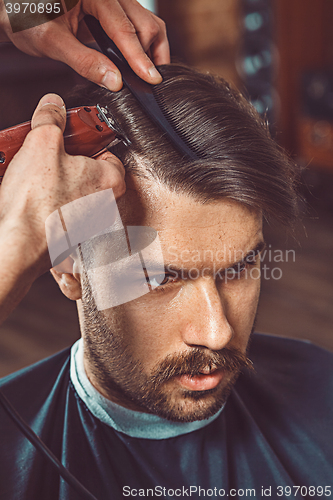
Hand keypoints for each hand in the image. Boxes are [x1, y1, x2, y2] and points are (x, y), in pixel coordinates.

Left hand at [0, 0, 169, 89]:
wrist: (17, 10)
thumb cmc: (27, 18)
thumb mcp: (52, 43)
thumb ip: (84, 62)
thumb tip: (115, 81)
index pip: (124, 28)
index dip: (139, 57)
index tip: (151, 79)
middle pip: (145, 23)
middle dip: (150, 54)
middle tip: (149, 83)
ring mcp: (114, 2)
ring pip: (147, 24)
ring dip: (151, 51)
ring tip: (146, 76)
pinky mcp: (114, 12)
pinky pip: (138, 27)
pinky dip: (143, 48)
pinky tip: (138, 66)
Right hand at [0, 93, 125, 300]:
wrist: (18, 243)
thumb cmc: (38, 203)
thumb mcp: (42, 143)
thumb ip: (51, 118)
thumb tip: (53, 105)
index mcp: (110, 180)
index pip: (110, 151)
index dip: (90, 138)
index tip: (73, 132)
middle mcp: (104, 203)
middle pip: (88, 168)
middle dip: (65, 157)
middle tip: (47, 150)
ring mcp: (86, 220)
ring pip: (71, 187)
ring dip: (52, 176)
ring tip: (33, 171)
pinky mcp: (67, 231)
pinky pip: (59, 205)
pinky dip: (45, 195)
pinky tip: (29, 191)